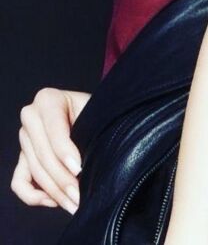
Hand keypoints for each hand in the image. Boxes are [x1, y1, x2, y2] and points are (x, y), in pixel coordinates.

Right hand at [11, 87, 90, 213]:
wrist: (91, 113)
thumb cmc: (94, 112)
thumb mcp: (93, 112)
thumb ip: (89, 127)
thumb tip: (85, 160)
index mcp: (47, 99)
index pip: (54, 131)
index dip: (65, 152)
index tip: (79, 169)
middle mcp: (30, 116)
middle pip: (43, 155)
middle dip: (63, 179)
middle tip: (79, 196)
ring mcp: (24, 138)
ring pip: (35, 171)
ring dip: (54, 192)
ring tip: (74, 203)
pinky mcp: (22, 158)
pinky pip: (19, 182)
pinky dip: (33, 195)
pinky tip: (54, 201)